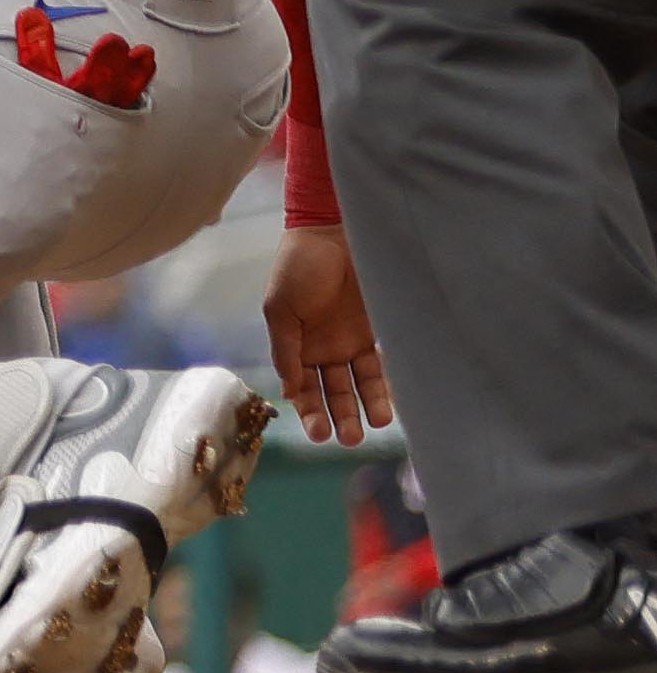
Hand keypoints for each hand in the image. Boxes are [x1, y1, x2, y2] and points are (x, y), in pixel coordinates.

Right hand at [268, 222, 390, 442]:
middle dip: (339, 417)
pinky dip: (386, 386)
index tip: (319, 432)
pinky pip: (382, 366)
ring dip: (365, 407)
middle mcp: (323, 349)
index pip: (302, 388)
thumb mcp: (281, 308)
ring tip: (374, 426)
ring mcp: (350, 342)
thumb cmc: (298, 267)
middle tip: (348, 439)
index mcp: (295, 346)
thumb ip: (285, 349)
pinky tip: (391, 404)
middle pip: (333, 392)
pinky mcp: (375, 332)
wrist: (334, 233)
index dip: (309, 411)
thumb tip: (289, 390)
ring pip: (359, 384)